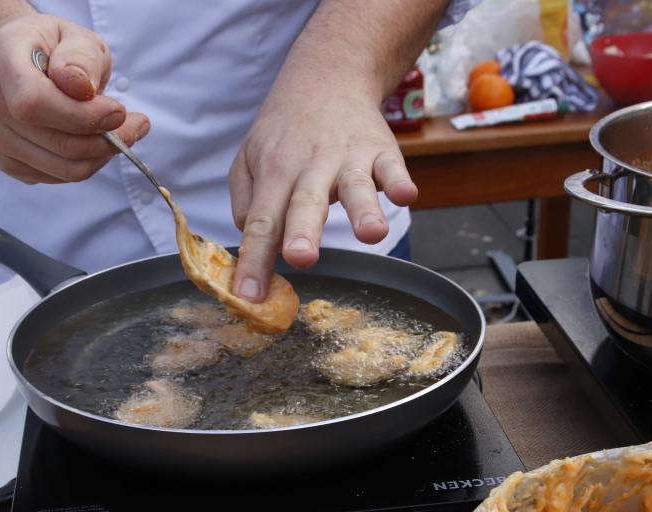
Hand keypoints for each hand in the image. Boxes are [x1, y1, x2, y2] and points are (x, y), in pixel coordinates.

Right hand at [0, 14, 149, 183]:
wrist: (17, 61)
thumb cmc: (50, 48)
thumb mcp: (74, 37)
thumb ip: (81, 58)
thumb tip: (81, 88)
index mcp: (1, 59)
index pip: (33, 102)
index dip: (81, 116)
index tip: (119, 111)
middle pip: (55, 142)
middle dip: (106, 140)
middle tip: (137, 125)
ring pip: (63, 168)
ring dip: (102, 155)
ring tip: (121, 132)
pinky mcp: (7, 161)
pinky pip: (58, 177)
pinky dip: (87, 163)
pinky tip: (95, 140)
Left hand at [228, 88, 416, 301]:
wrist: (328, 76)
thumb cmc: (286, 130)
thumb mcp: (249, 157)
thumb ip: (245, 202)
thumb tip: (252, 242)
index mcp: (274, 173)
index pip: (261, 222)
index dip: (253, 260)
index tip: (248, 295)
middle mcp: (309, 166)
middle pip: (304, 203)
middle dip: (303, 232)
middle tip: (300, 259)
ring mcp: (348, 157)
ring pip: (354, 186)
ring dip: (363, 211)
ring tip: (370, 235)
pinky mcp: (381, 150)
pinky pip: (393, 166)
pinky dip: (399, 180)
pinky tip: (405, 195)